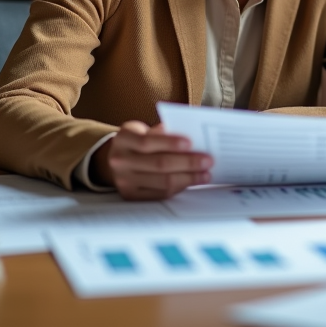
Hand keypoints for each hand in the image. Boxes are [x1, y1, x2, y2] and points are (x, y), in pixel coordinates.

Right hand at [92, 121, 213, 200]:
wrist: (117, 158)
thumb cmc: (139, 140)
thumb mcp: (145, 130)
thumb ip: (163, 132)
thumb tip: (193, 136)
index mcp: (124, 139)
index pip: (147, 142)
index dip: (170, 143)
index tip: (191, 143)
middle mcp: (120, 161)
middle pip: (159, 164)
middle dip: (187, 162)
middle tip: (208, 160)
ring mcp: (124, 181)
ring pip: (163, 182)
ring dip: (189, 178)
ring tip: (206, 174)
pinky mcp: (132, 196)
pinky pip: (161, 194)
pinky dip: (180, 187)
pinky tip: (192, 181)